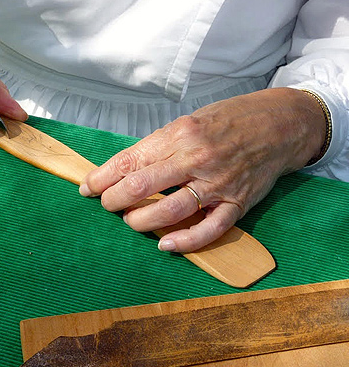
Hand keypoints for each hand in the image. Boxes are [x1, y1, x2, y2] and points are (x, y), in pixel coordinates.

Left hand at [79, 88, 326, 251]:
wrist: (279, 124)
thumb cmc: (227, 121)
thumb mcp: (187, 122)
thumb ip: (158, 146)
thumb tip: (123, 168)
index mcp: (180, 135)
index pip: (130, 160)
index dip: (103, 177)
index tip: (87, 187)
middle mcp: (197, 158)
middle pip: (142, 185)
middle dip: (114, 200)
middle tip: (106, 205)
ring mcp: (218, 183)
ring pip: (170, 210)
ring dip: (141, 221)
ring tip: (130, 221)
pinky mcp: (237, 203)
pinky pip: (209, 229)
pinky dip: (184, 241)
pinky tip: (165, 245)